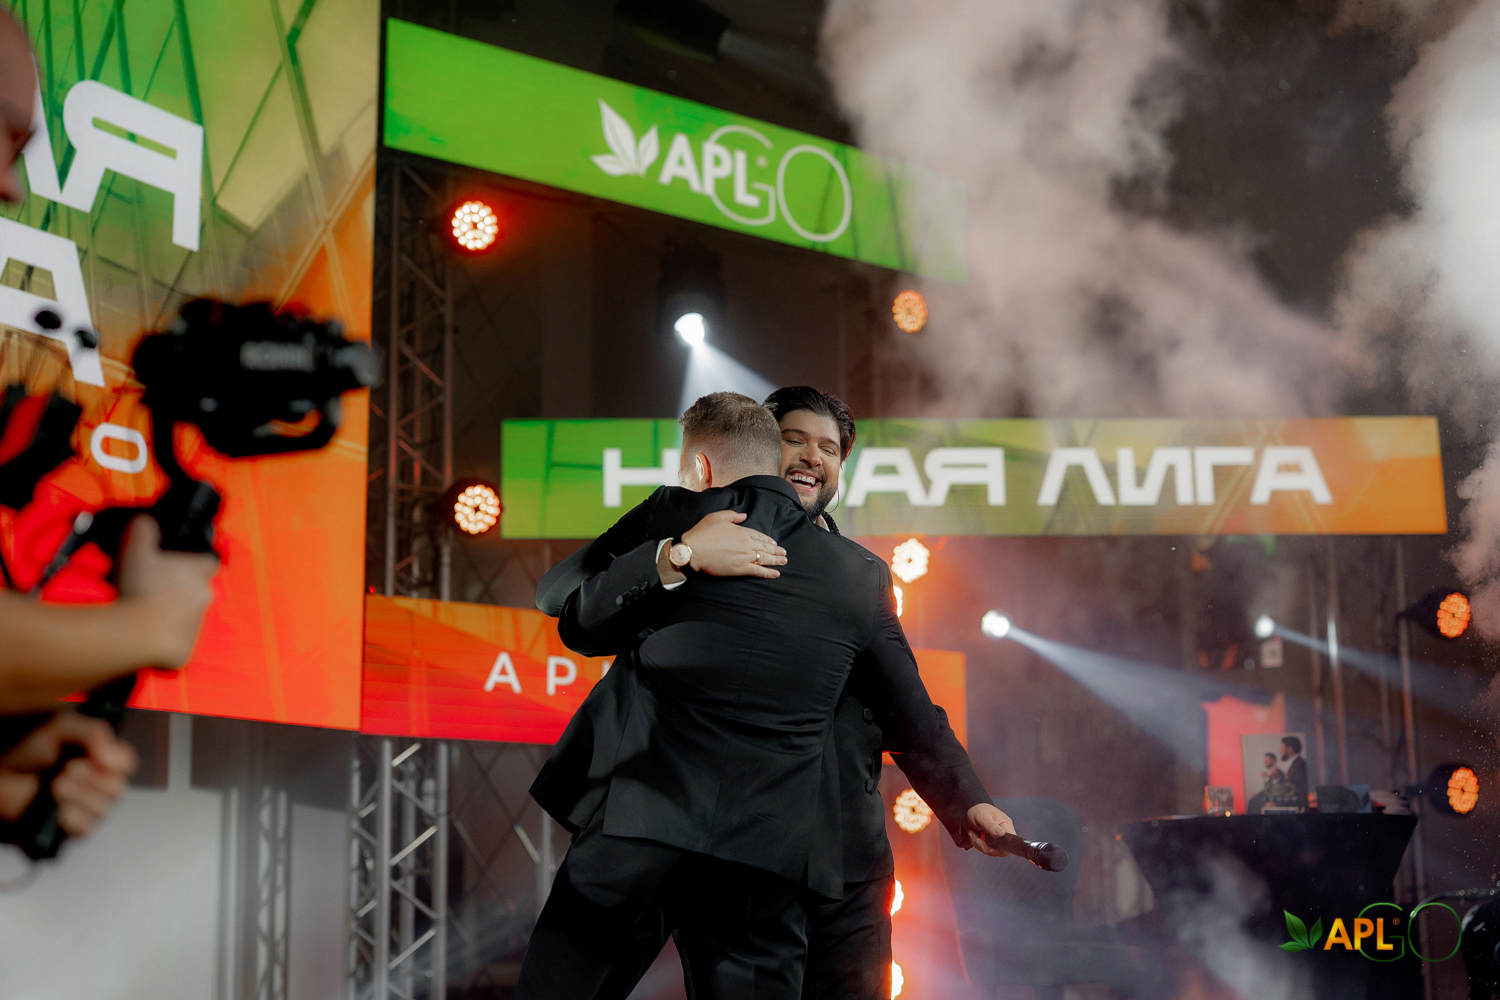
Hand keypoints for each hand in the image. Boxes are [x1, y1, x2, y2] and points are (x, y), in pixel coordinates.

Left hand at [0, 710, 137, 837]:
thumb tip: (113, 756)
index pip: (126, 764)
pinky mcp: (67, 830)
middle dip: (90, 780)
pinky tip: (54, 808)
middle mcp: (94, 784)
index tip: (97, 757)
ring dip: (76, 798)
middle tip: (65, 770)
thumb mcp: (60, 727)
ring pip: (102, 810)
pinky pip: (85, 829)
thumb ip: (94, 733)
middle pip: (117, 789)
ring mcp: (82, 808)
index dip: (116, 763)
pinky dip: (70, 818)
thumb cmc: (20, 750)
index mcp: (97, 758)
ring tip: (53, 787)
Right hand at [115, 515, 218, 669]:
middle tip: (147, 587)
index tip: (177, 561)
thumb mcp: (137, 550)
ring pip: (186, 613)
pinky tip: (142, 630)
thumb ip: (143, 529)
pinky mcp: (188, 647)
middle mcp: (205, 596)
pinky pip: (177, 637)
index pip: (209, 560)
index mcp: (198, 572)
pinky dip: (162, 635)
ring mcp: (198, 623)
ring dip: (168, 611)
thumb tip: (145, 519)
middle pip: (194, 588)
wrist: (140, 633)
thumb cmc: (141, 588)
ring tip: (140, 609)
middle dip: (174, 588)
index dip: (195, 559)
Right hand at [680, 510, 786, 578]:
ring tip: (784, 561)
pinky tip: (776, 574)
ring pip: (764, 558)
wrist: (693, 550)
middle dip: (775, 550)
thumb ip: (732, 515)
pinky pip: (758, 571)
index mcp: (741, 531)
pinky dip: (768, 573)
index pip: (758, 536)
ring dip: (776, 560)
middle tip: (784, 553)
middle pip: (764, 547)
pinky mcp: (740, 569)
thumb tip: (744, 515)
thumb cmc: (702, 533)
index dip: (767, 540)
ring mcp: (744, 557)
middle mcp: (746, 544)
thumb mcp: (716, 517)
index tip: (774, 543)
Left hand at [962, 802, 1016, 855]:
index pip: (1011, 842)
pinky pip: (984, 849)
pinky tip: (973, 836)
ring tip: (973, 834)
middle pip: (1000, 851)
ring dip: (979, 845)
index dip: (1002, 848)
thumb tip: (1002, 833)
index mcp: (1005, 826)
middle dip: (986, 847)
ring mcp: (995, 840)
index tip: (990, 845)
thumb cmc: (978, 811)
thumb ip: (992, 826)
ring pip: (990, 851)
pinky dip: (976, 844)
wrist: (968, 812)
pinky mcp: (988, 843)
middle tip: (977, 839)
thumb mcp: (983, 817)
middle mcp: (1002, 834)